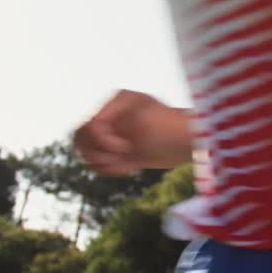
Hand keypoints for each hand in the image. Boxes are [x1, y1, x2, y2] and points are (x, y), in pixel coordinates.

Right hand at [73, 90, 193, 174]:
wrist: (191, 144)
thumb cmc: (170, 129)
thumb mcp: (139, 122)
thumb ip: (111, 125)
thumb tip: (85, 131)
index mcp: (115, 103)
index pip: (89, 126)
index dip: (103, 141)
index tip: (127, 146)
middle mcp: (111, 116)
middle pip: (81, 139)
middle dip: (99, 153)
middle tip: (124, 155)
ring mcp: (114, 134)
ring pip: (87, 153)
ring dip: (106, 162)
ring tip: (129, 162)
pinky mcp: (118, 150)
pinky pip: (99, 164)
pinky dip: (111, 169)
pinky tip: (131, 167)